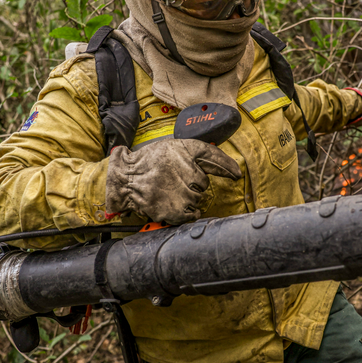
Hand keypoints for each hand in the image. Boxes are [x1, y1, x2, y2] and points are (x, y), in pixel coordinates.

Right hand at [105, 138, 240, 224]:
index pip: (212, 157)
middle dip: (193, 183)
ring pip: (197, 199)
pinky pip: (192, 214)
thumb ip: (201, 154)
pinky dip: (186, 211)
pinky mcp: (173, 211)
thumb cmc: (151, 162)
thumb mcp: (175, 148)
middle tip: (174, 180)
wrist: (125, 178)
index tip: (236, 174)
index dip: (227, 166)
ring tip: (170, 191)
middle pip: (204, 183)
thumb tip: (231, 169)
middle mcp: (184, 171)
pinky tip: (173, 203)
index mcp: (184, 152)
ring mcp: (180, 193)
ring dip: (188, 197)